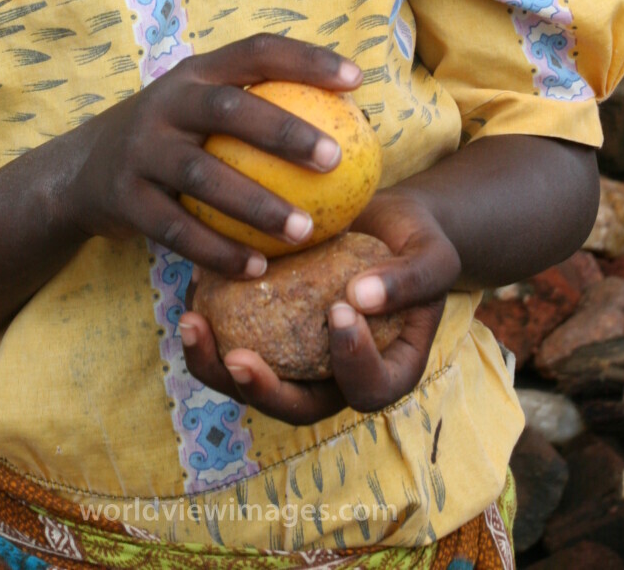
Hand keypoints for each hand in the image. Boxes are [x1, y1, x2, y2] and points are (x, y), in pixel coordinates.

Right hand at [65, 35, 361, 276]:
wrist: (80, 171)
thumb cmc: (173, 138)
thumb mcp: (200, 107)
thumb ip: (257, 106)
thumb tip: (350, 118)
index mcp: (195, 73)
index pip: (255, 51)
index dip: (306, 59)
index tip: (357, 79)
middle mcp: (166, 103)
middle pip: (227, 108)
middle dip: (283, 131)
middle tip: (336, 159)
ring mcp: (140, 150)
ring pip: (202, 176)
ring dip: (256, 205)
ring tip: (305, 230)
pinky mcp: (124, 198)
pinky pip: (177, 230)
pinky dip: (218, 251)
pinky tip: (258, 269)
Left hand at [178, 190, 459, 424]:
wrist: (381, 218)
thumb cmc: (414, 239)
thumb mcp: (432, 254)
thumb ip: (410, 279)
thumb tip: (359, 298)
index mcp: (387, 371)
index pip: (369, 389)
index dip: (352, 363)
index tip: (340, 310)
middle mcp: (336, 377)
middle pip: (296, 407)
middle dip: (260, 390)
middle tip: (237, 358)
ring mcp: (297, 358)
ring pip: (252, 381)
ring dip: (215, 363)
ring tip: (192, 322)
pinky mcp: (266, 330)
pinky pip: (232, 336)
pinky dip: (210, 316)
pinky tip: (194, 282)